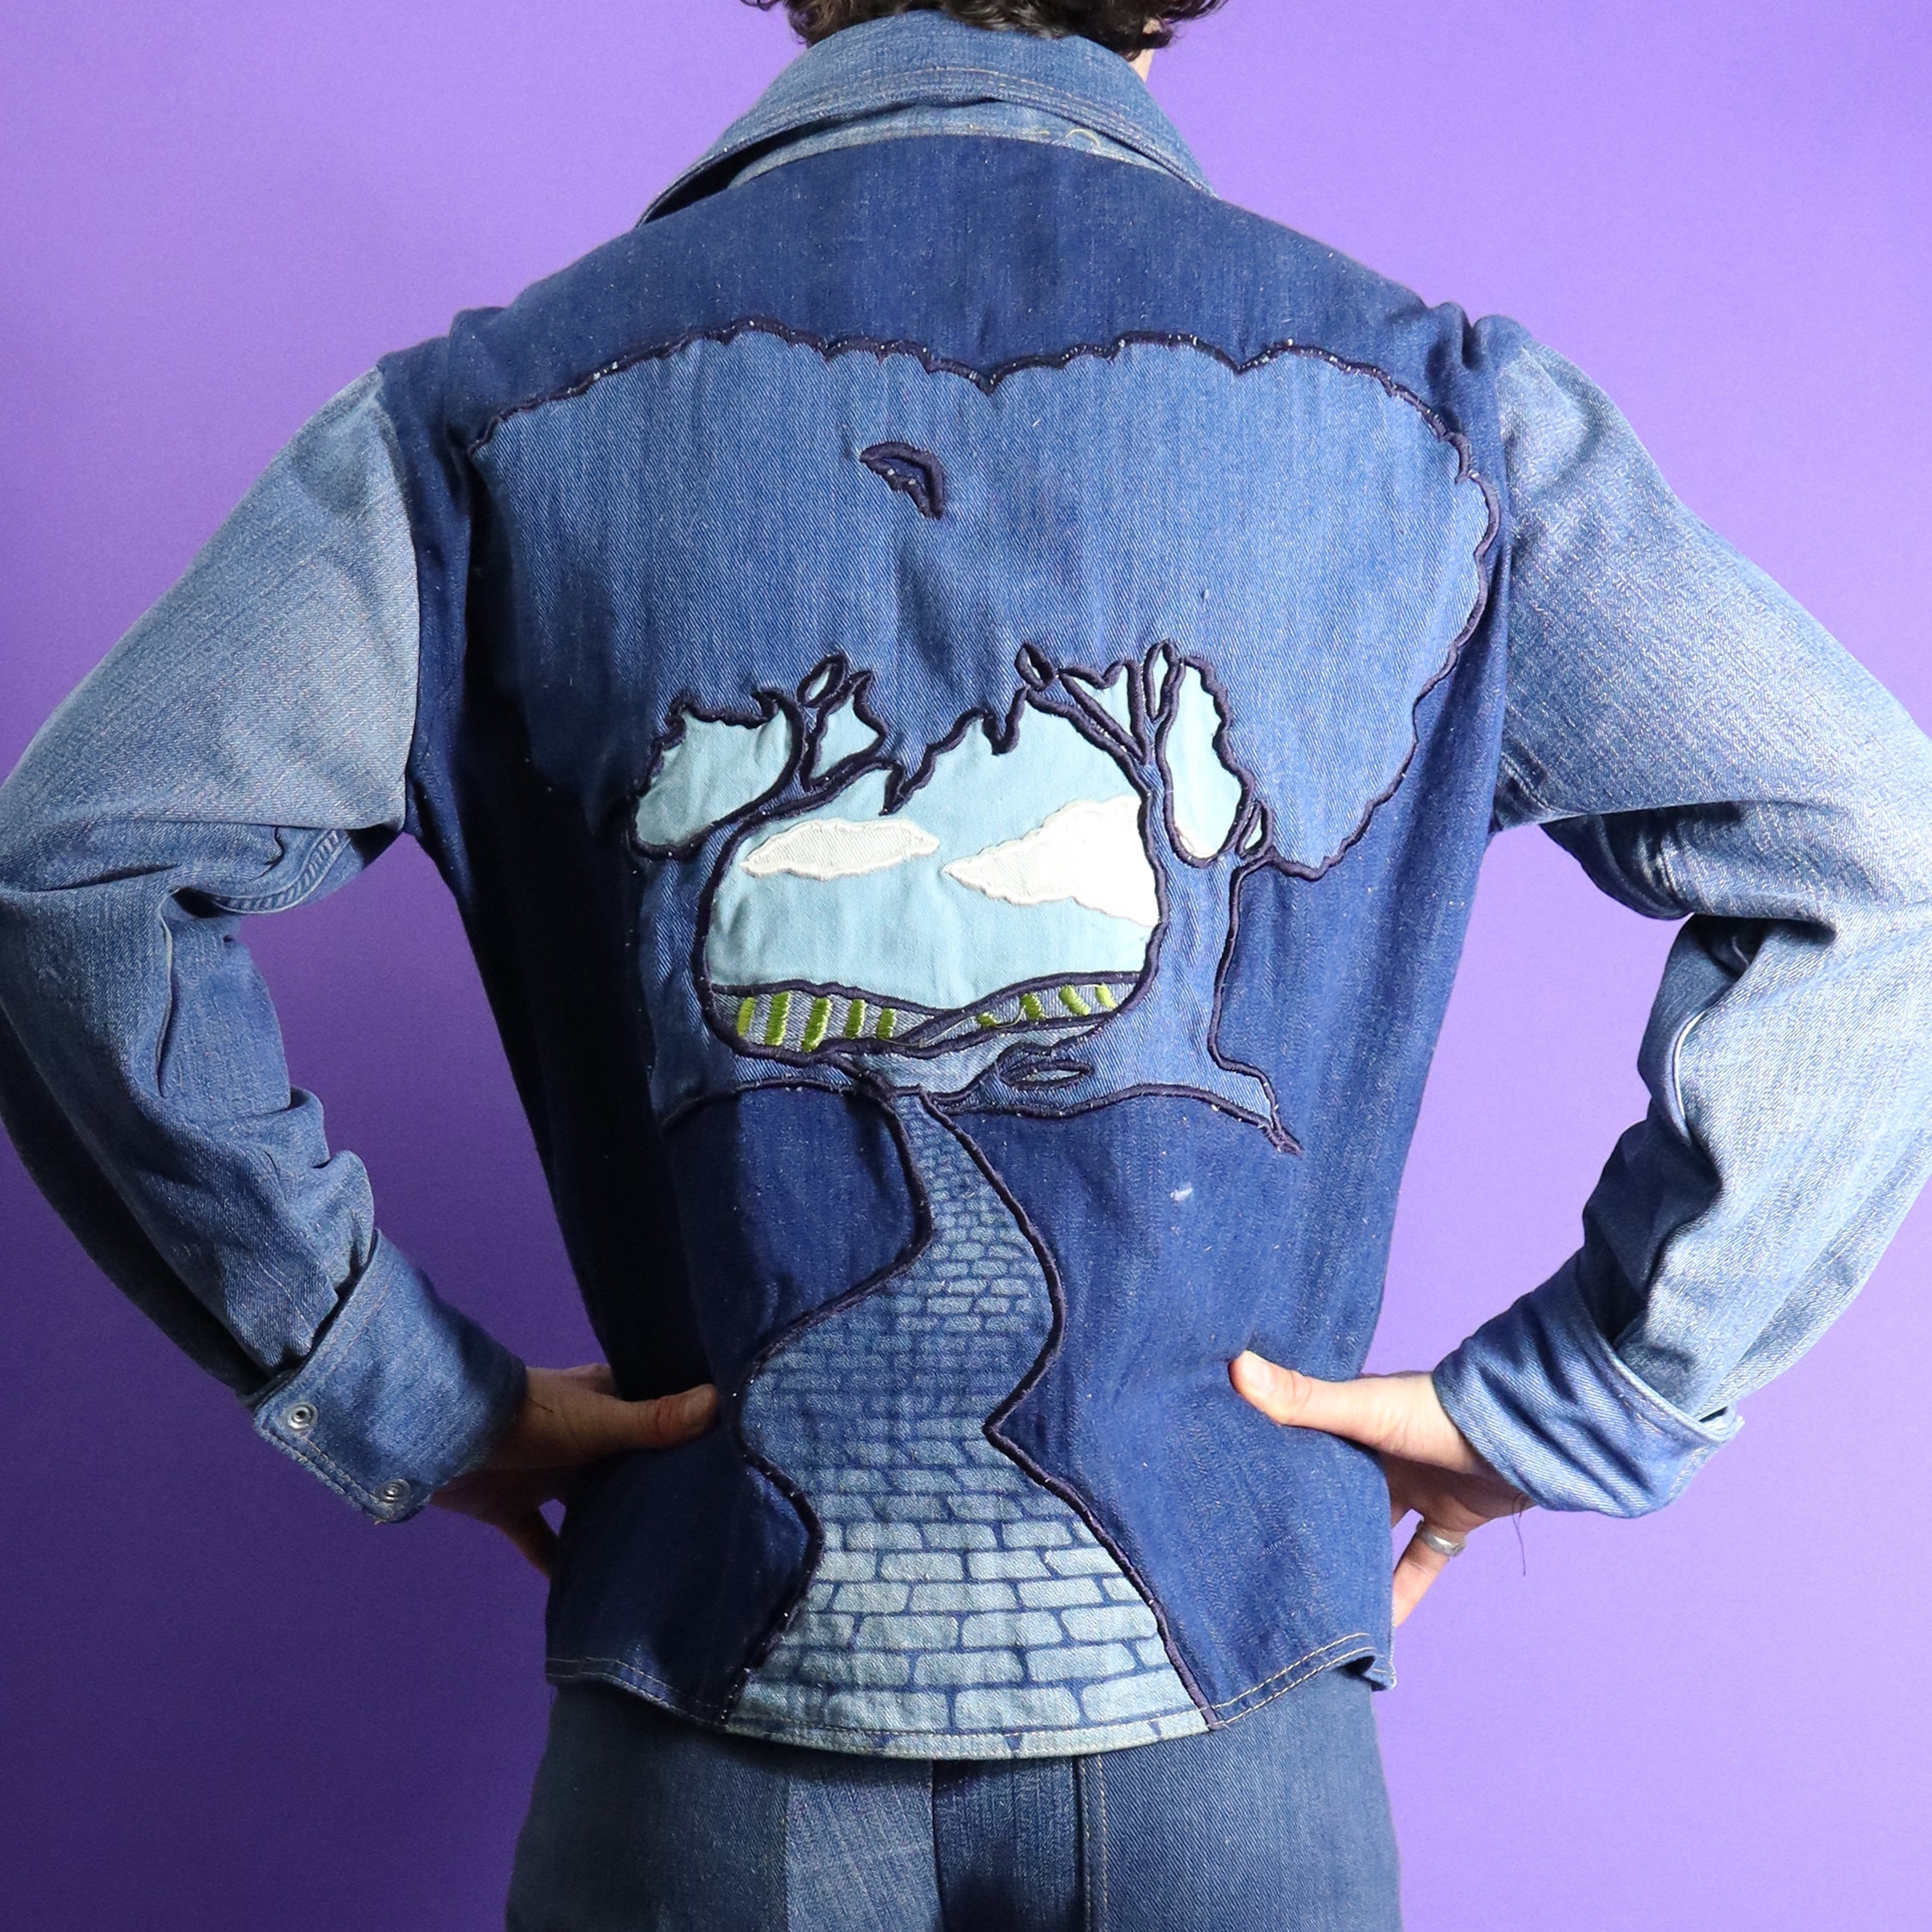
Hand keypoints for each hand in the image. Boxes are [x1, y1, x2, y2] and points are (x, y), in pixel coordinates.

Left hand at [432, 1364, 717, 1576]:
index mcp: (602, 1400)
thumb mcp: (599, 1420)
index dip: (686, 1428)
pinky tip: (587, 1593)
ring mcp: (545, 1472)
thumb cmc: (531, 1418)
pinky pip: (544, 1541)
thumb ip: (656, 1420)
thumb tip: (724, 1402)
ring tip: (658, 1555)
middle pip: (626, 1461)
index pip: (655, 1409)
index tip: (728, 1453)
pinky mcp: (513, 1508)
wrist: (444, 1437)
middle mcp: (580, 1435)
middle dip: (654, 1482)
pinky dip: (560, 1564)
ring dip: (610, 1523)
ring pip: (587, 1501)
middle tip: (706, 1516)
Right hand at [1230, 1352, 1525, 1626]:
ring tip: (1311, 1596)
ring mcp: (1417, 1487)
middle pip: (1336, 1490)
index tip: (1232, 1484)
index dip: (1271, 1458)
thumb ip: (1303, 1399)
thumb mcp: (1364, 1408)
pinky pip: (1418, 1563)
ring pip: (1373, 1531)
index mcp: (1356, 1418)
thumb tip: (1236, 1368)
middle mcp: (1382, 1453)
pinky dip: (1401, 1593)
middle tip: (1263, 1552)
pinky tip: (1378, 1630)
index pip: (1303, 1438)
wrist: (1524, 1437)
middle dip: (1307, 1517)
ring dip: (1351, 1560)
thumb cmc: (1438, 1411)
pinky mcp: (1448, 1519)